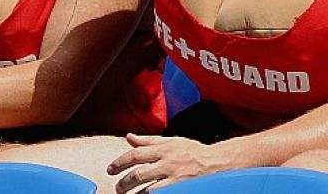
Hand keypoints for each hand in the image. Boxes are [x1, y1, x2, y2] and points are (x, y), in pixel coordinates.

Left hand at [107, 134, 238, 192]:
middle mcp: (168, 163)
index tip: (110, 170)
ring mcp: (175, 178)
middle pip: (139, 174)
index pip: (135, 155)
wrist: (217, 163)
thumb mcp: (171, 141)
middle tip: (118, 187)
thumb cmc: (192, 152)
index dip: (120, 162)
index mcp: (164, 149)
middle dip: (124, 182)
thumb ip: (148, 141)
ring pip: (148, 189)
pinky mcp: (181, 188)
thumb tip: (128, 137)